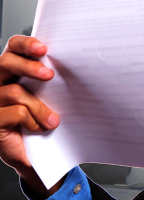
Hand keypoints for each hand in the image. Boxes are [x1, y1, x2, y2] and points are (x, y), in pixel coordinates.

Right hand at [0, 35, 61, 196]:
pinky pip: (15, 113)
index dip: (25, 44)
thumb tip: (80, 67)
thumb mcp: (51, 97)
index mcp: (13, 71)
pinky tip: (38, 128)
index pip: (13, 48)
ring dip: (39, 107)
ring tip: (53, 120)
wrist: (33, 154)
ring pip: (15, 92)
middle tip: (49, 74)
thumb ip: (53, 81)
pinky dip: (31, 120)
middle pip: (6, 62)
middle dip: (29, 67)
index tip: (43, 49)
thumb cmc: (42, 119)